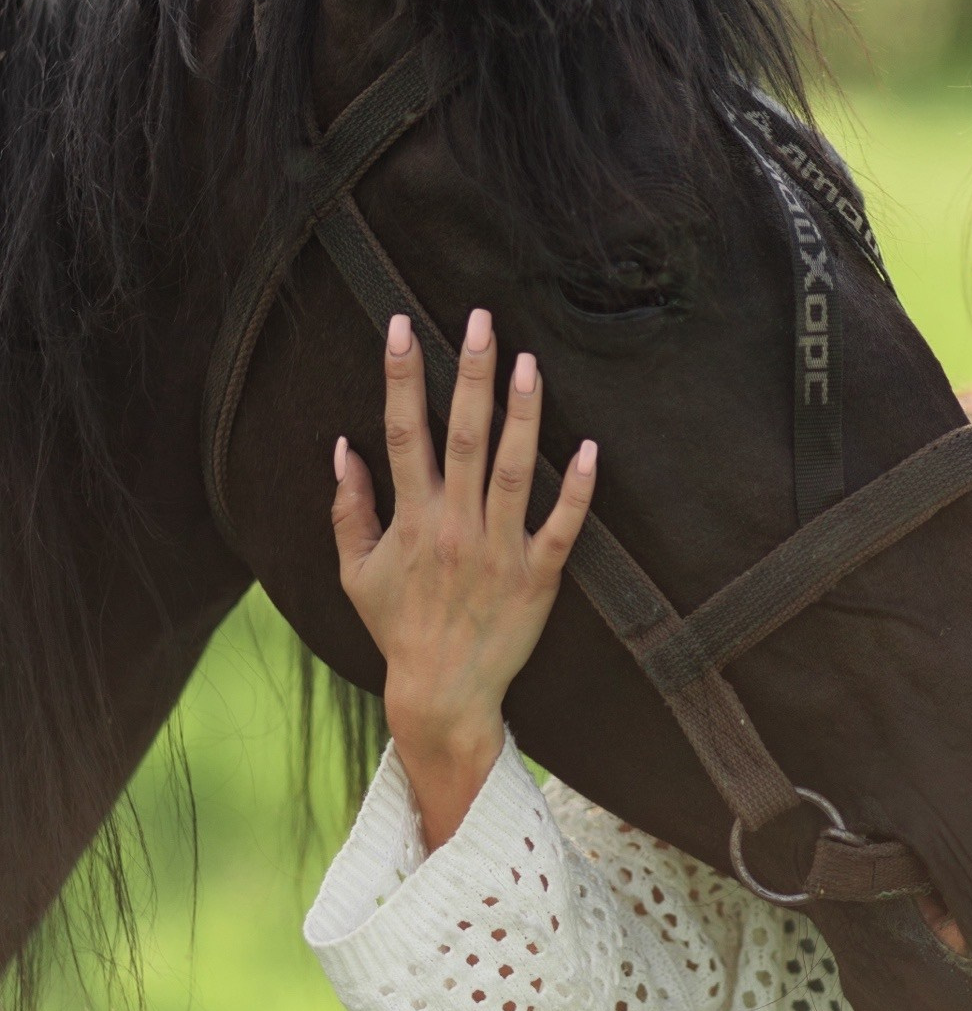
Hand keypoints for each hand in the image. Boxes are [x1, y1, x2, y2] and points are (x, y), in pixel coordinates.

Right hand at [331, 307, 597, 848]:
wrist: (442, 691)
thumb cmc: (399, 626)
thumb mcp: (355, 572)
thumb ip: (349, 509)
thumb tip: (342, 447)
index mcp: (410, 520)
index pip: (402, 434)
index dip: (401, 378)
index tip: (401, 326)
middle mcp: (454, 526)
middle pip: (463, 437)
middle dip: (470, 375)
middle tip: (480, 320)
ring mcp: (499, 550)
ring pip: (514, 471)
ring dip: (522, 415)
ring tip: (529, 362)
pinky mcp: (538, 576)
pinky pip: (561, 527)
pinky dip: (578, 490)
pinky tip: (590, 449)